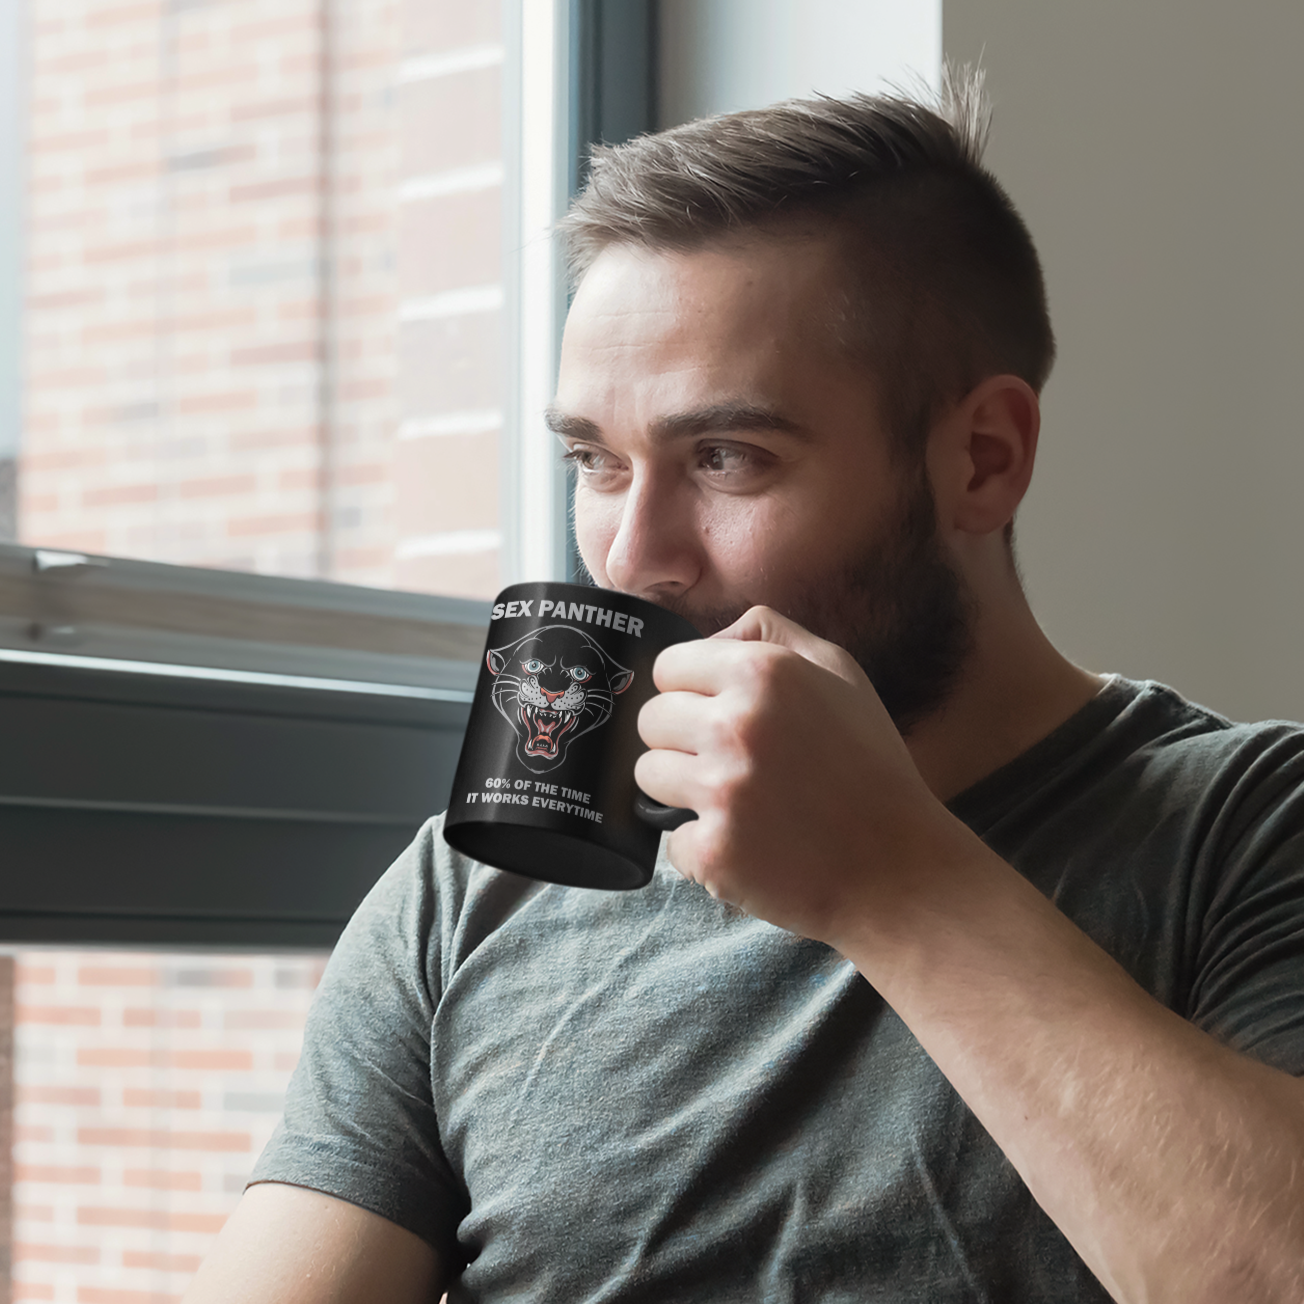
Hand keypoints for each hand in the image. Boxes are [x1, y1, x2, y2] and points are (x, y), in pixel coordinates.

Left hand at [635, 606, 965, 945]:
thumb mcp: (840, 673)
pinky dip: (702, 847)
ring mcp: (721, 792)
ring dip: (681, 791)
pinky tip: (748, 846)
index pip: (666, 666)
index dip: (687, 692)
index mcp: (763, 673)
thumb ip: (770, 635)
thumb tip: (707, 638)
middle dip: (680, 741)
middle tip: (731, 764)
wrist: (902, 869)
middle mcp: (736, 725)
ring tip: (738, 804)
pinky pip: (670, 839)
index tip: (714, 716)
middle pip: (650, 720)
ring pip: (647, 775)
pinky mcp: (713, 851)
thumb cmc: (870, 768)